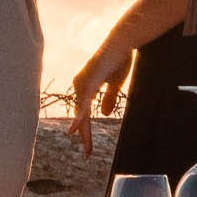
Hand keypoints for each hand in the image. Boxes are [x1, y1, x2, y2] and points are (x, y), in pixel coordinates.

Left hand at [71, 36, 133, 156]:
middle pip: (80, 117)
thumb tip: (103, 114)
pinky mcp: (88, 83)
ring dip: (84, 133)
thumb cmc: (120, 58)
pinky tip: (73, 132)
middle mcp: (79, 85)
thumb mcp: (115, 83)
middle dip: (85, 136)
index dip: (86, 131)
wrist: (123, 42)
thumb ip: (108, 98)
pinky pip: (83, 105)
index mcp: (85, 86)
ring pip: (81, 115)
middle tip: (87, 154)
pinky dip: (78, 119)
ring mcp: (82, 84)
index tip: (88, 148)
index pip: (84, 114)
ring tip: (87, 150)